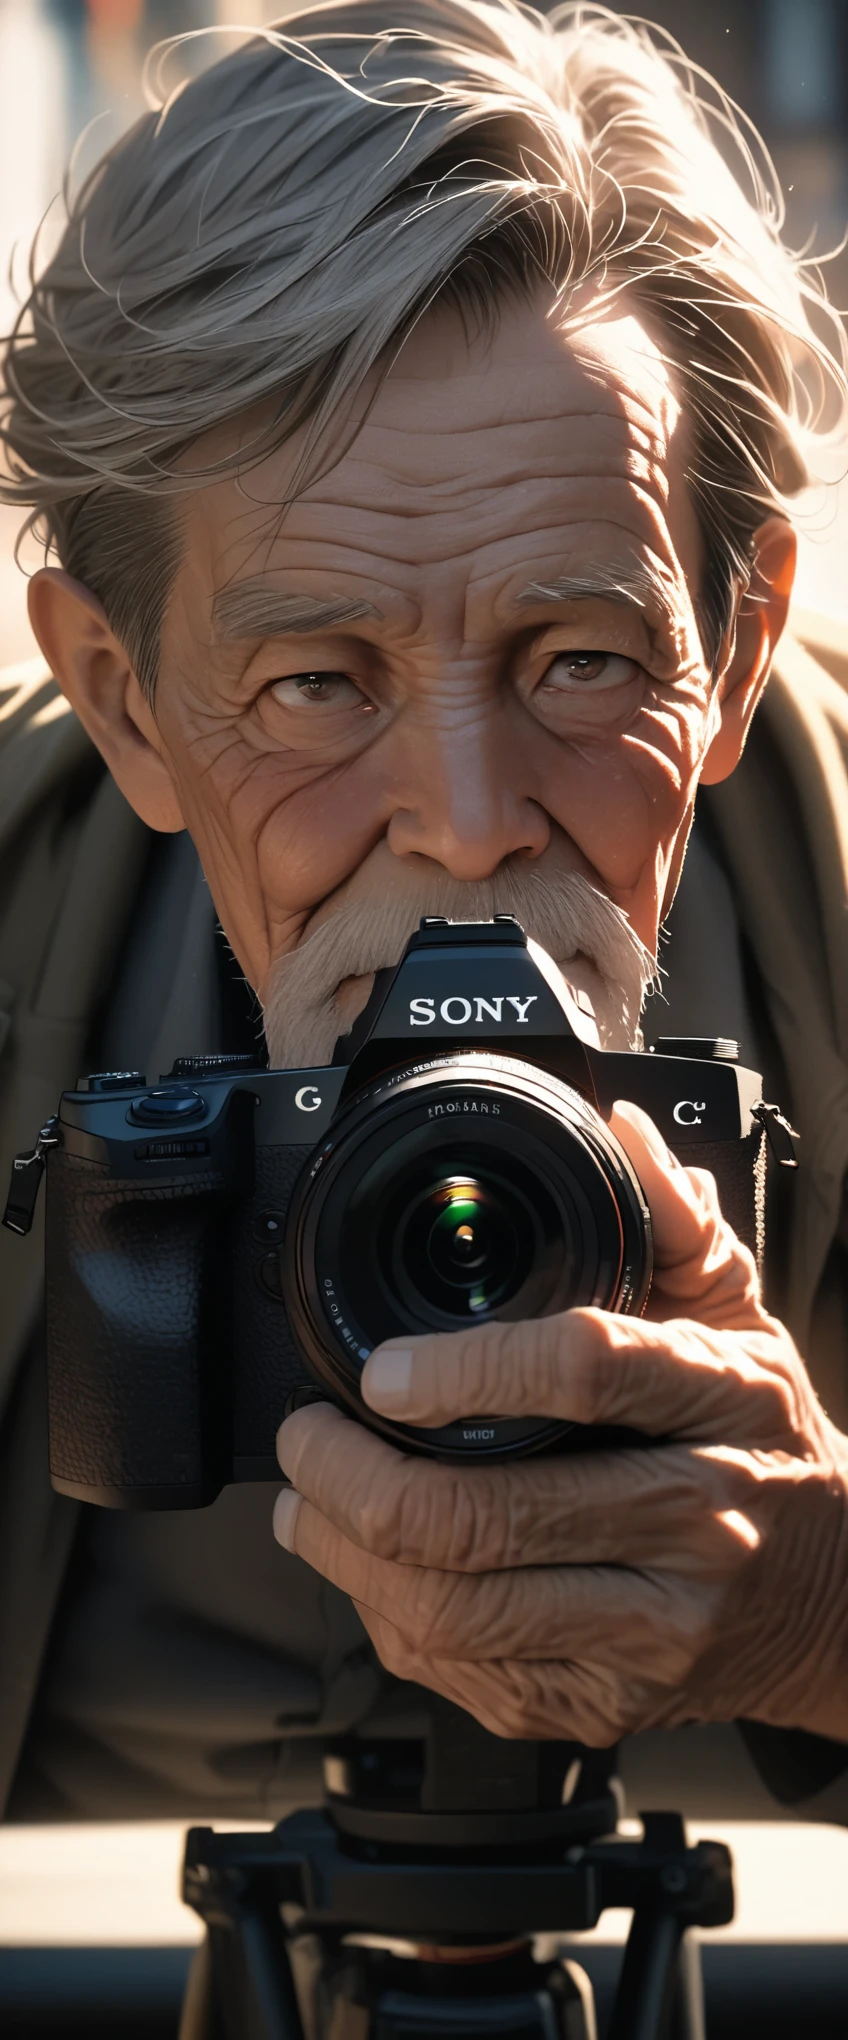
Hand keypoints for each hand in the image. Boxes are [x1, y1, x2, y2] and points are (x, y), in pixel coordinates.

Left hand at [274, 1102, 847, 1744]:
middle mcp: (691, 1521)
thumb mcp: (743, 1323)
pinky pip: (473, 1677)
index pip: (585, 1372)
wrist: (841, 1599)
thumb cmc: (771, 1446)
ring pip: (460, 1612)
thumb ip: (677, 1227)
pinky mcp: (614, 1701)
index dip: (464, 1373)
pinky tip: (372, 1579)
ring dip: (349, 1559)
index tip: (381, 1369)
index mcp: (717, 1404)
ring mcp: (653, 1627)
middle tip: (307, 1439)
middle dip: (354, 1479)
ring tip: (308, 1508)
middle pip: (487, 1517)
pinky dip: (397, 1628)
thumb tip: (625, 1135)